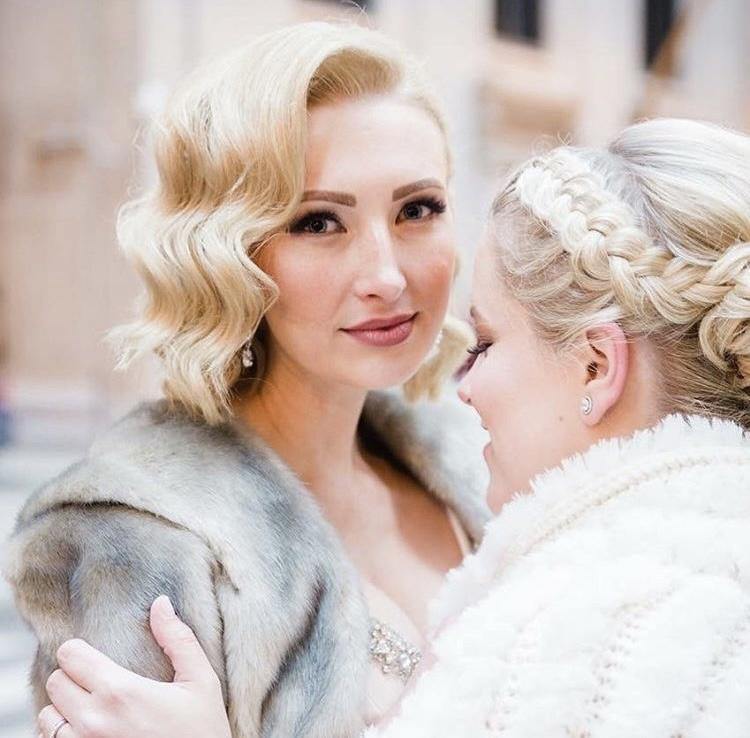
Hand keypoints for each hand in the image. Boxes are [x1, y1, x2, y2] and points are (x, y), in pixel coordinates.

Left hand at [37, 596, 231, 737]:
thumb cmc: (202, 731)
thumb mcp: (201, 681)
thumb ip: (178, 639)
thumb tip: (160, 602)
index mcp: (120, 692)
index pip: (70, 655)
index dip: (82, 650)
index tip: (97, 655)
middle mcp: (93, 721)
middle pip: (56, 682)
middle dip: (74, 677)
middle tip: (99, 681)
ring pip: (47, 716)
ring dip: (65, 709)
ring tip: (94, 708)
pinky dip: (65, 733)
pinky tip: (94, 730)